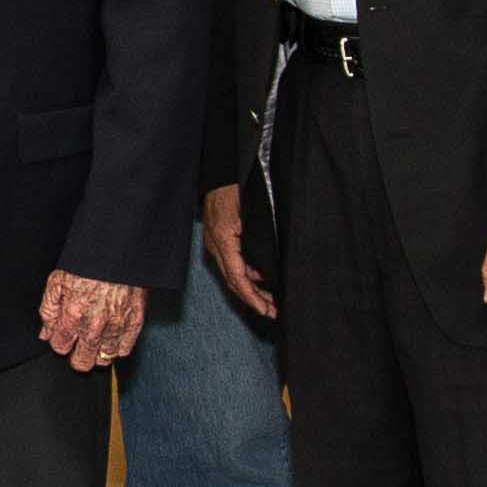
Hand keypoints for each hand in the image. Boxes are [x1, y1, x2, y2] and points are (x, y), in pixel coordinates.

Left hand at [40, 272, 147, 370]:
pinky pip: (125, 350)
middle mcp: (94, 326)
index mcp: (73, 316)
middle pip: (82, 361)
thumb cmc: (88, 263)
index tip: (63, 337)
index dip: (60, 343)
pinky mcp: (134, 323)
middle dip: (77, 357)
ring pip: (104, 359)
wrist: (118, 251)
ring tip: (95, 343)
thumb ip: (49, 310)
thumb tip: (46, 333)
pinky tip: (112, 338)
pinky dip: (117, 348)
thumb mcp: (57, 282)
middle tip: (78, 347)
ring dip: (97, 354)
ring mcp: (116, 327)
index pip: (60, 347)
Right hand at [202, 184, 271, 316]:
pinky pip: (231, 264)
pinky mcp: (218, 241)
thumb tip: (265, 268)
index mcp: (223, 242)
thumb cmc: (234, 189)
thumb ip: (255, 241)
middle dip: (253, 299)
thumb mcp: (249, 215)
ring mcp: (215, 244)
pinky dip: (245, 275)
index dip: (252, 297)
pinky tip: (259, 280)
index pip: (238, 278)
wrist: (219, 175)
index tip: (265, 309)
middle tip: (272, 311)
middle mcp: (216, 247)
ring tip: (268, 301)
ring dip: (250, 289)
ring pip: (233, 275)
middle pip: (234, 282)